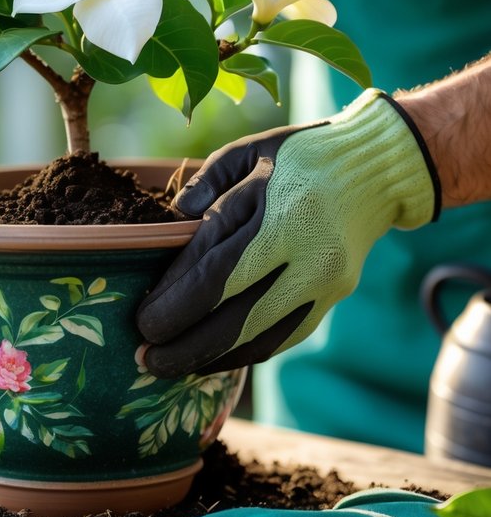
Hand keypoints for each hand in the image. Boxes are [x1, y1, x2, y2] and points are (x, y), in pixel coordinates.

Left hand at [137, 88, 440, 376]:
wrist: (374, 169)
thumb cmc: (299, 155)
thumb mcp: (248, 151)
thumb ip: (206, 185)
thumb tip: (170, 223)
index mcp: (274, 209)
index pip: (213, 268)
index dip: (173, 301)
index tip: (141, 319)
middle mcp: (301, 251)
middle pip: (233, 315)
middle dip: (182, 342)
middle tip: (144, 355)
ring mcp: (321, 280)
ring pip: (258, 337)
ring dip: (208, 359)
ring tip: (168, 365)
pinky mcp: (332, 297)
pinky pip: (282, 338)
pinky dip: (242, 355)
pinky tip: (211, 359)